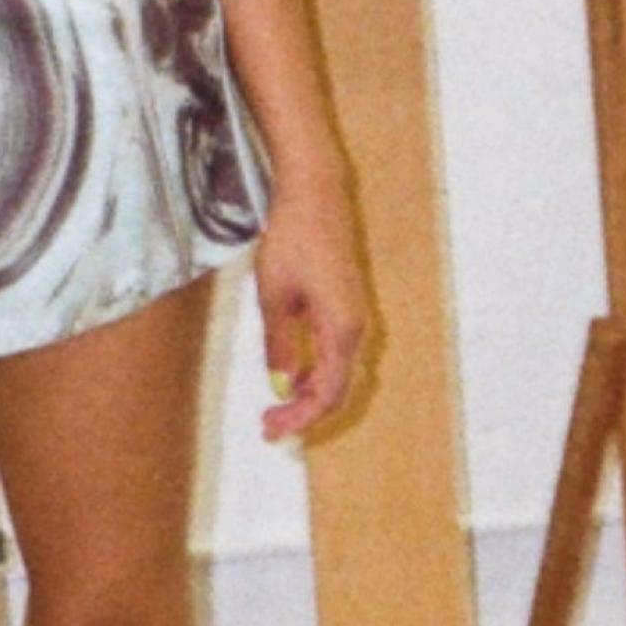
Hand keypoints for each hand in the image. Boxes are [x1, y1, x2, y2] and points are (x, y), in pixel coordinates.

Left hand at [253, 170, 369, 441]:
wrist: (315, 196)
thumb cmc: (292, 240)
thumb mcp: (273, 297)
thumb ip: (278, 344)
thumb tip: (280, 385)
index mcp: (341, 329)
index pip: (327, 393)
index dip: (300, 418)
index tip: (271, 430)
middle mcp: (357, 328)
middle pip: (338, 390)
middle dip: (304, 414)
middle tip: (268, 427)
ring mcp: (356, 317)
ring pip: (339, 375)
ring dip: (309, 397)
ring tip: (275, 408)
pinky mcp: (348, 307)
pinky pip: (337, 355)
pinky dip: (315, 374)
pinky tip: (291, 378)